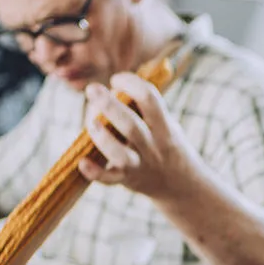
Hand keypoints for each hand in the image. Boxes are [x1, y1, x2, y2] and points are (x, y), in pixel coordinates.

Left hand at [80, 74, 190, 199]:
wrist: (181, 184)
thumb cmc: (166, 145)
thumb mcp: (167, 124)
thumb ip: (146, 108)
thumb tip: (116, 84)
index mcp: (164, 128)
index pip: (149, 99)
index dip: (131, 84)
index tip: (116, 79)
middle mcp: (153, 147)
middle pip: (131, 126)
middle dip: (110, 106)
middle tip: (92, 89)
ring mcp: (140, 166)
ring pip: (120, 154)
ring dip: (102, 137)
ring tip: (90, 122)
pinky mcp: (127, 180)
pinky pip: (110, 179)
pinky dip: (95, 173)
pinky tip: (82, 162)